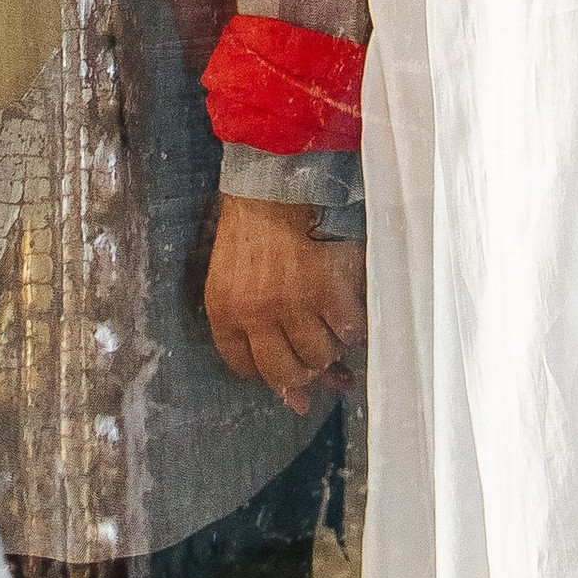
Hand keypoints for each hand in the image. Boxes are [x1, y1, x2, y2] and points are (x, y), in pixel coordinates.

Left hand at [204, 194, 365, 418]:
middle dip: (305, 369)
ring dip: (330, 344)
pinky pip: (350, 330)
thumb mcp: (235, 279)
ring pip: (321, 355)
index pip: (246, 369)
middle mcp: (255, 313)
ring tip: (330, 318)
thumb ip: (254, 338)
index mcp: (223, 310)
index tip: (286, 360)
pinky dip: (354, 324)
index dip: (271, 371)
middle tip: (316, 348)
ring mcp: (293, 300)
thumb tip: (297, 404)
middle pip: (287, 373)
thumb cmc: (253, 226)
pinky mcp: (327, 285)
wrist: (277, 173)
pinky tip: (347, 304)